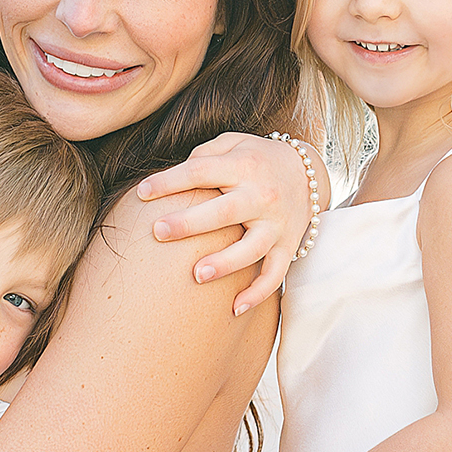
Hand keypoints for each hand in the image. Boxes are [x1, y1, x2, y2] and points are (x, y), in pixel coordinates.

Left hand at [136, 132, 318, 313]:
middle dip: (191, 222)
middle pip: (224, 212)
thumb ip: (205, 155)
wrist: (309, 173)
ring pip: (251, 248)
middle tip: (159, 231)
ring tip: (196, 275)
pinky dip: (258, 293)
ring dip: (225, 263)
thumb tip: (174, 176)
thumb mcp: (234, 143)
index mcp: (243, 166)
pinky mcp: (287, 246)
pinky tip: (234, 309)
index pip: (201, 172)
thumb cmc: (257, 159)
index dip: (170, 181)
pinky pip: (275, 274)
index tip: (142, 192)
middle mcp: (261, 196)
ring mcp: (276, 225)